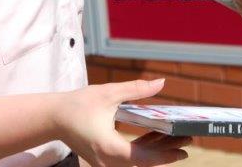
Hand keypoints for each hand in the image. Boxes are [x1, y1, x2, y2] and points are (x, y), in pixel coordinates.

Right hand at [56, 79, 189, 166]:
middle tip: (188, 138)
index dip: (166, 154)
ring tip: (177, 136)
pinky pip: (129, 156)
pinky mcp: (104, 158)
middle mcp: (108, 161)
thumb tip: (161, 82)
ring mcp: (105, 162)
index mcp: (109, 148)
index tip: (184, 149)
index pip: (143, 157)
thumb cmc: (77, 105)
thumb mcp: (109, 93)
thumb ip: (137, 89)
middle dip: (166, 150)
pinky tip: (156, 136)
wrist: (53, 118)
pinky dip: (143, 147)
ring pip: (137, 160)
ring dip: (156, 148)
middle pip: (144, 161)